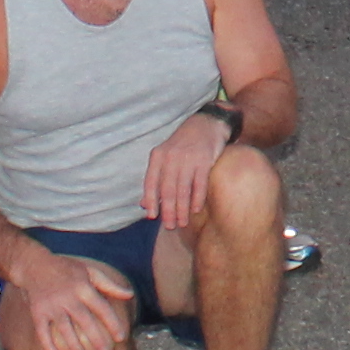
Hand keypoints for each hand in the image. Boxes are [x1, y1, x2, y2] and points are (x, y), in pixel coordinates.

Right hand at [4, 244, 135, 349]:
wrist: (34, 265)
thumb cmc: (66, 269)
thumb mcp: (89, 272)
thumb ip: (109, 285)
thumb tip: (131, 295)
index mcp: (83, 287)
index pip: (102, 308)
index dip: (113, 323)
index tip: (121, 337)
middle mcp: (68, 297)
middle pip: (85, 321)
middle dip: (96, 338)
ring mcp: (52, 305)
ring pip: (65, 329)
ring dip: (74, 345)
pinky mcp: (37, 312)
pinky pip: (42, 331)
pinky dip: (47, 345)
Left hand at [140, 111, 227, 226]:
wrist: (205, 123)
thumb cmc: (182, 145)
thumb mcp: (164, 157)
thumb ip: (155, 179)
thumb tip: (143, 205)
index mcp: (158, 156)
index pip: (151, 182)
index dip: (151, 200)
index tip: (152, 217)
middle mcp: (171, 157)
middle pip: (168, 190)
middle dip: (168, 211)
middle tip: (170, 226)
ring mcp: (189, 159)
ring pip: (183, 190)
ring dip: (182, 209)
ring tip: (182, 223)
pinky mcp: (205, 160)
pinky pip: (200, 184)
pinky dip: (197, 199)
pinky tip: (196, 209)